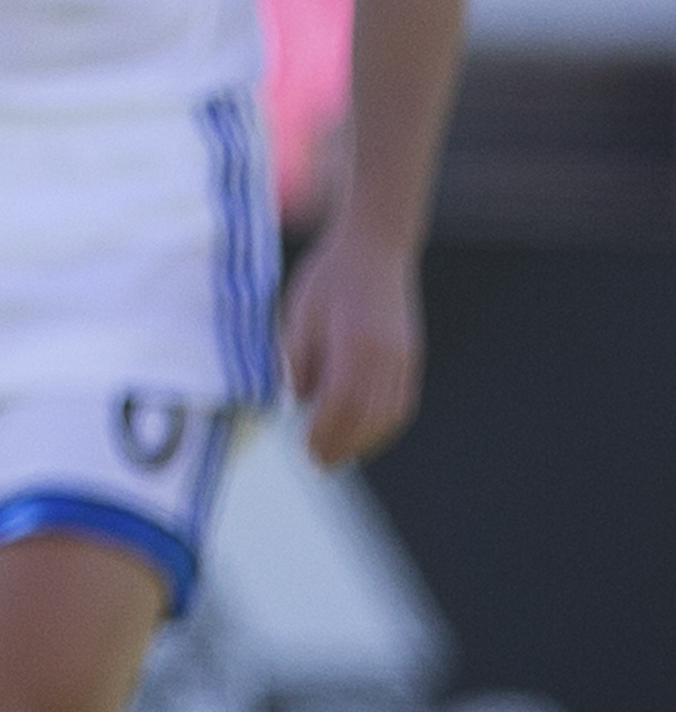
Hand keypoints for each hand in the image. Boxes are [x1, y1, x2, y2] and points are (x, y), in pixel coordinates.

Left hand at [270, 221, 425, 467]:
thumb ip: (299, 360)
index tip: (305, 450)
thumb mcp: (299, 315)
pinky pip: (403, 400)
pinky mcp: (411, 355)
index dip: (325, 432)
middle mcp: (386, 354)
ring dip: (366, 439)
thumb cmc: (327, 278)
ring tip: (338, 454)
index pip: (342, 403)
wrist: (375, 248)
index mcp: (355, 344)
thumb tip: (300, 402)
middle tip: (318, 463)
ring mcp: (405, 356)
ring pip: (391, 412)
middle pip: (369, 415)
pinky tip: (365, 432)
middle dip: (343, 444)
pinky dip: (385, 423)